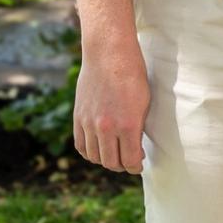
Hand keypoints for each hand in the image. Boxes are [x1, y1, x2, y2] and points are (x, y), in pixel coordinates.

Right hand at [74, 38, 149, 173]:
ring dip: (105, 160)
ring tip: (115, 154)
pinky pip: (81, 145)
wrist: (109, 55)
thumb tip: (135, 149)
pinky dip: (90, 152)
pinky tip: (99, 148)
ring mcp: (89, 124)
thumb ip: (138, 128)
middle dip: (122, 166)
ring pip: (94, 156)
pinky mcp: (78, 118)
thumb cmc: (133, 76)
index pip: (129, 161)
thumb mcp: (144, 103)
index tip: (139, 164)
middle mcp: (106, 128)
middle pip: (111, 163)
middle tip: (129, 161)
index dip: (135, 167)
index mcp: (127, 125)